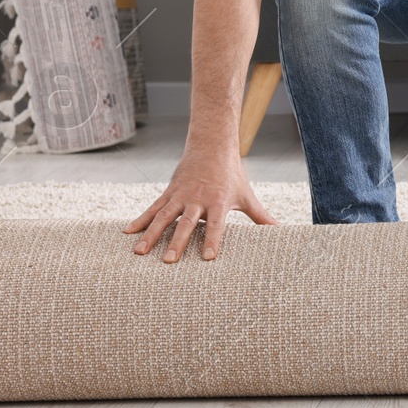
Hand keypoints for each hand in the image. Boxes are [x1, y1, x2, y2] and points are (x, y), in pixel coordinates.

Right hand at [122, 146, 279, 261]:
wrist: (212, 146)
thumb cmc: (232, 175)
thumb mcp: (247, 195)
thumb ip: (261, 216)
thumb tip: (280, 230)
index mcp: (219, 202)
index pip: (217, 224)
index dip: (213, 240)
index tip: (208, 258)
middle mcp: (198, 199)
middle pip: (187, 223)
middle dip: (178, 242)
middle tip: (168, 262)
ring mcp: (181, 195)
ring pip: (164, 216)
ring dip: (151, 234)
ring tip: (140, 252)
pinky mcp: (169, 192)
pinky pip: (153, 207)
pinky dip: (140, 220)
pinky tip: (127, 232)